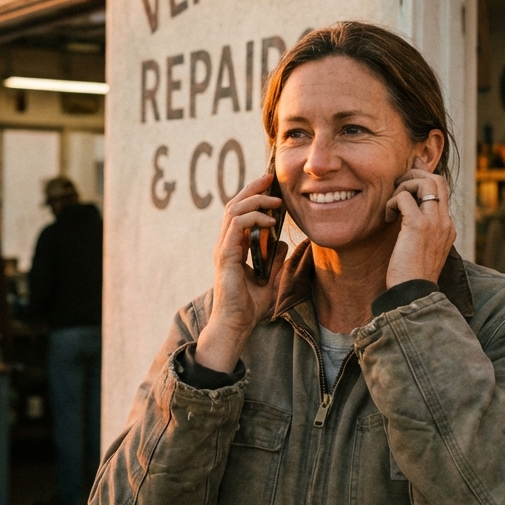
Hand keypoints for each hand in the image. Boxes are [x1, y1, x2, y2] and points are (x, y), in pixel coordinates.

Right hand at [196, 173, 287, 372]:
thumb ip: (274, 260)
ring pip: (233, 211)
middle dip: (252, 188)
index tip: (270, 185)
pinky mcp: (226, 257)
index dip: (253, 195)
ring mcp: (223, 249)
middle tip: (270, 178)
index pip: (239, 212)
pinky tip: (270, 220)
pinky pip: (237, 227)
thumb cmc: (249, 308)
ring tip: (275, 200)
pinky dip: (253, 219)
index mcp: (233, 247)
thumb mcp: (270, 279)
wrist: (236, 326)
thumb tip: (280, 242)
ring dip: (254, 200)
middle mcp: (225, 245)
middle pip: (234, 205)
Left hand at [383, 158, 455, 287]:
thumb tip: (405, 219)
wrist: (415, 294)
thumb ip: (420, 233)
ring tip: (392, 205)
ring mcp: (434, 222)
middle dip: (414, 176)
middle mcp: (445, 221)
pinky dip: (392, 202)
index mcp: (447, 227)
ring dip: (404, 186)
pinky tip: (387, 218)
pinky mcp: (418, 226)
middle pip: (437, 179)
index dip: (422, 180)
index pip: (441, 190)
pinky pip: (404, 197)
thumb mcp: (422, 251)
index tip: (404, 182)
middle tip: (396, 189)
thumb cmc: (412, 277)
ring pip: (425, 182)